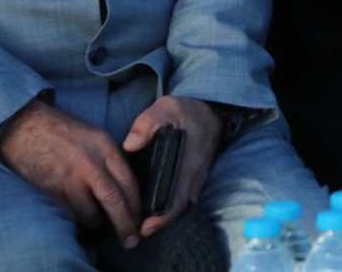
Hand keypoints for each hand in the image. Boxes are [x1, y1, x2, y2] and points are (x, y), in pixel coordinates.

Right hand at [0, 99, 142, 246]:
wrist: (25, 125)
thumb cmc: (62, 131)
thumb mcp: (94, 136)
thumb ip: (109, 159)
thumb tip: (123, 187)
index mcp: (105, 146)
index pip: (129, 182)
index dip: (136, 205)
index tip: (140, 219)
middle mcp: (90, 162)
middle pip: (114, 201)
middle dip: (125, 224)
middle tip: (130, 240)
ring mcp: (69, 176)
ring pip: (90, 212)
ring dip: (97, 225)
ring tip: (100, 229)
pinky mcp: (51, 187)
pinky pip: (69, 213)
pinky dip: (76, 221)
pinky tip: (79, 221)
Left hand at [121, 96, 221, 239]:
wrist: (211, 110)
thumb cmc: (186, 111)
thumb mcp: (165, 108)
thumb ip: (147, 124)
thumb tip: (130, 145)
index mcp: (189, 162)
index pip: (178, 197)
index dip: (164, 216)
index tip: (146, 227)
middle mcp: (196, 174)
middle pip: (180, 207)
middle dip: (161, 223)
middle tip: (138, 232)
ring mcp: (198, 176)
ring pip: (183, 204)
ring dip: (165, 216)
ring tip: (142, 224)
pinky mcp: (195, 176)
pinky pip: (185, 197)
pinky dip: (171, 206)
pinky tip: (155, 209)